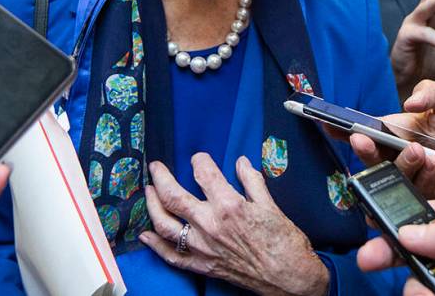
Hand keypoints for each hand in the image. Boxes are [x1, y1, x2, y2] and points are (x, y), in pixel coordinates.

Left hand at [141, 154, 328, 295]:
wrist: (289, 277)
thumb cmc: (284, 242)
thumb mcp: (271, 205)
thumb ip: (252, 181)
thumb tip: (241, 163)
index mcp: (229, 206)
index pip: (204, 174)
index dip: (199, 160)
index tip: (199, 157)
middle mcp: (211, 225)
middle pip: (173, 197)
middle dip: (161, 177)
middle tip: (156, 167)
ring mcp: (203, 247)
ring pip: (165, 225)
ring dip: (152, 206)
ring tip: (148, 192)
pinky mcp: (203, 266)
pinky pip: (172, 256)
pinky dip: (156, 246)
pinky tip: (146, 235)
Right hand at [349, 82, 434, 204]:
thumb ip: (431, 92)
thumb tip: (409, 102)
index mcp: (402, 131)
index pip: (370, 130)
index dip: (347, 129)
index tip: (330, 124)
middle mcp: (404, 155)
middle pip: (374, 158)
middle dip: (363, 150)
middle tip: (361, 141)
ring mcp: (418, 177)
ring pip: (394, 176)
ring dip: (402, 162)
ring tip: (418, 149)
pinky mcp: (434, 195)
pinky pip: (420, 190)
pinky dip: (426, 176)